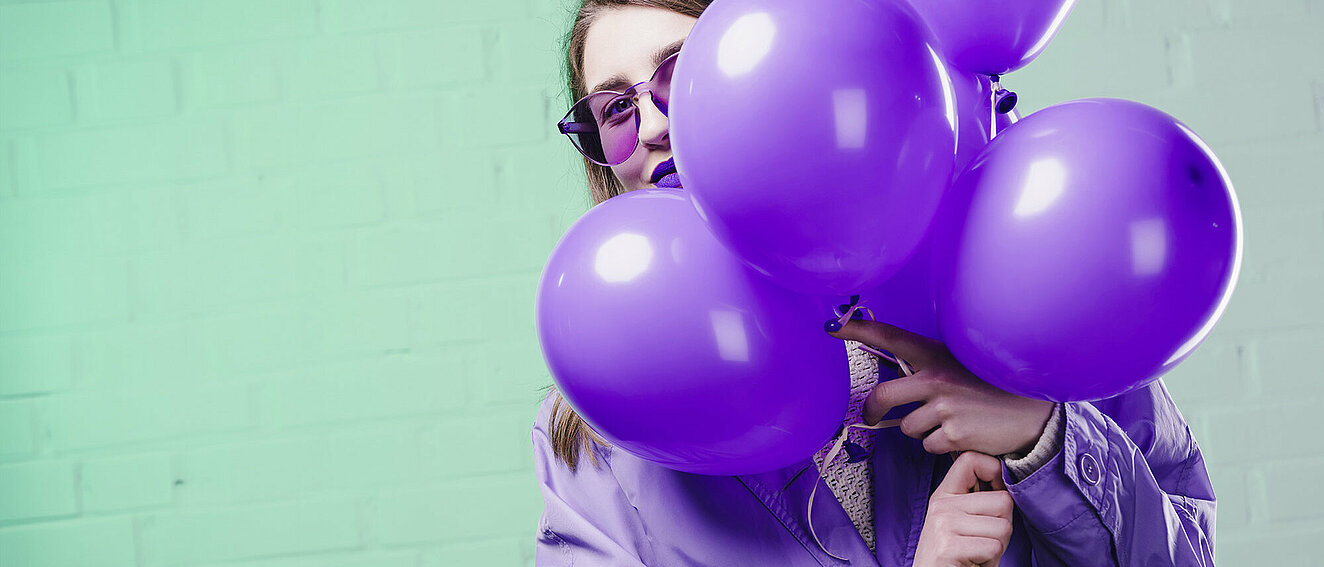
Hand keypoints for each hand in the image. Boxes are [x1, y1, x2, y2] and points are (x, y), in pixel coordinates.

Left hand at [828, 319, 1054, 455]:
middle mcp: (935, 378)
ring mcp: (943, 408)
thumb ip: (927, 368)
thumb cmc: (992, 388)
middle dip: (872, 411)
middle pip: (882, 397)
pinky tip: (961, 434)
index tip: (834, 326)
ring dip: (921, 430)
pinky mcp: (952, 435)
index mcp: (935, 355)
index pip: (890, 336)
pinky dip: (940, 445)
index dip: (858, 330)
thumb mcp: (960, 363)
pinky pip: (928, 445)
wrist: (1032, 414)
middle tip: (871, 416)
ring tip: (949, 421)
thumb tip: (895, 379)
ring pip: (907, 427)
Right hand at [914, 451, 1013, 566]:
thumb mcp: (960, 522)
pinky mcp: (949, 547)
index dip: (995, 471)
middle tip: (983, 541)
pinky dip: (990, 561)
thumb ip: (977, 500)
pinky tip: (974, 563)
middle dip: (1003, 526)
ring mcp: (943, 525)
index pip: (971, 460)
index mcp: (944, 495)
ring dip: (998, 547)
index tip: (997, 492)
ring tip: (977, 553)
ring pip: (1003, 527)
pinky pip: (993, 547)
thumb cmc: (956, 558)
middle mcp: (941, 506)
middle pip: (1002, 501)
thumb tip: (1008, 480)